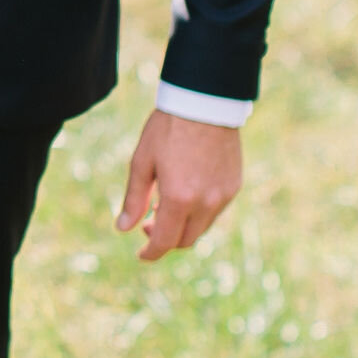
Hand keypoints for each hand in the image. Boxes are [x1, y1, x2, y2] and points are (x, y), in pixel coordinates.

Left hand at [116, 111, 242, 261]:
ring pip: (202, 228)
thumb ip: (134, 199)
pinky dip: (199, 212)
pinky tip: (187, 192)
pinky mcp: (234, 186)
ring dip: (183, 226)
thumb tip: (123, 228)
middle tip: (149, 223)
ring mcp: (223, 196)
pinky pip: (215, 211)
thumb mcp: (142, 161)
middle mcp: (205, 203)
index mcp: (178, 199)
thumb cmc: (167, 128)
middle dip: (166, 239)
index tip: (141, 254)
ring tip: (165, 204)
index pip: (165, 242)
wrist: (205, 103)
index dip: (151, 253)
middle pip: (185, 240)